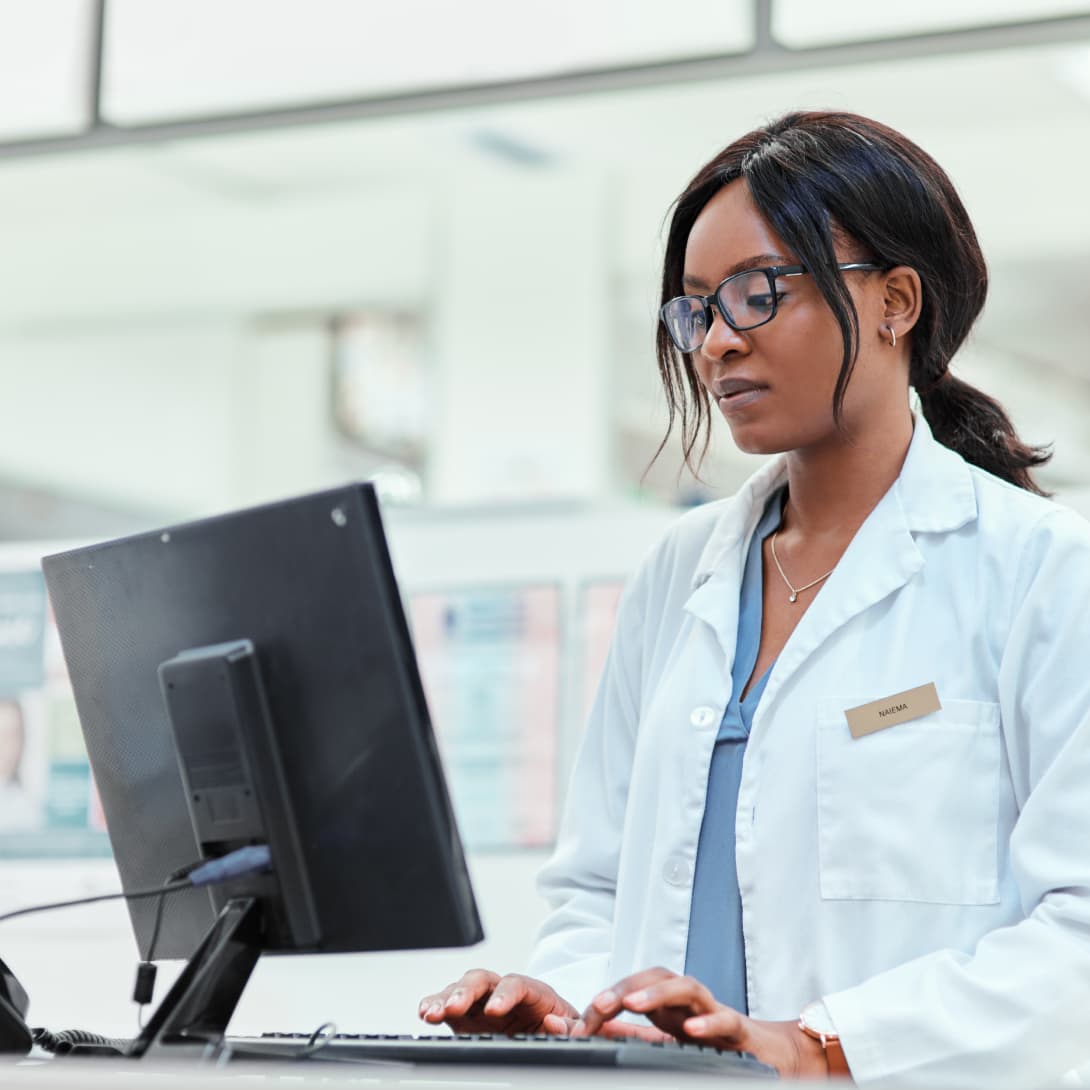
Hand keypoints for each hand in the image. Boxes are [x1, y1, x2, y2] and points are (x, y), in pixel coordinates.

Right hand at [418, 969, 578, 1035]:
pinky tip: (425, 1012)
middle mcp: (506, 992)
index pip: (518, 985)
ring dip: (445, 998)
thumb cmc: (565, 1031)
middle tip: (453, 1008)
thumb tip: (553, 1023)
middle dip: (466, 992)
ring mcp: (485, 1002)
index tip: (494, 1010)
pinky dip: (436, 1006)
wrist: (555, 1037)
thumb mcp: (576, 1031)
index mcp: (535, 993)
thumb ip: (569, 1028)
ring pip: (462, 989)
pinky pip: (449, 1006)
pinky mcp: (469, 1017)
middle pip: (484, 980)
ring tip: (430, 1012)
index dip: (505, 995)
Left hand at [571, 967, 829, 1077]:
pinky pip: (726, 1020)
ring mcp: (715, 1012)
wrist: (768, 1055)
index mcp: (670, 1004)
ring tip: (632, 1004)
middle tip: (600, 1003)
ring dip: (658, 993)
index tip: (584, 1021)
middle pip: (659, 976)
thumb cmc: (713, 1042)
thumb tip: (585, 1030)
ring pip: (689, 987)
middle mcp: (690, 1002)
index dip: (609, 997)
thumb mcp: (664, 1040)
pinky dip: (708, 1021)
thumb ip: (628, 1037)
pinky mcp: (740, 1032)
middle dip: (628, 985)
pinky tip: (690, 1028)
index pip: (636, 987)